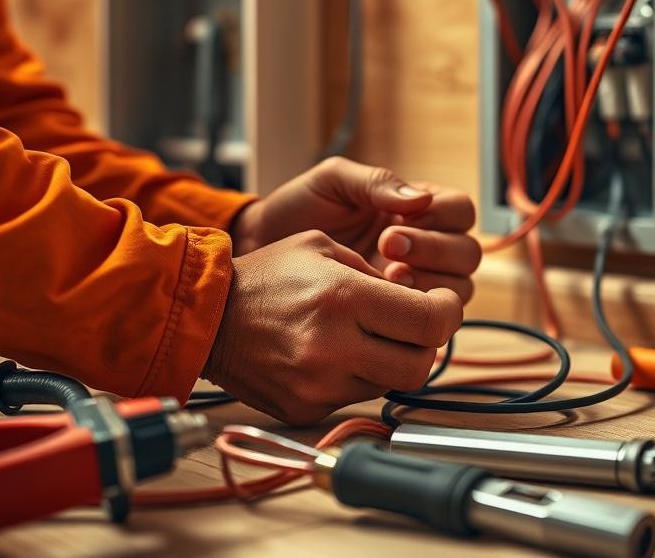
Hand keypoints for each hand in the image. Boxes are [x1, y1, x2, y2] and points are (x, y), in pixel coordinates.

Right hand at [204, 230, 462, 424]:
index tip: (442, 304)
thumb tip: (418, 298)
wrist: (206, 316)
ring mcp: (318, 384)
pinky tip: (336, 355)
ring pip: (391, 384)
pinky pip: (355, 398)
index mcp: (343, 297)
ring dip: (392, 361)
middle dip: (427, 343)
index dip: (448, 312)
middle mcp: (333, 346)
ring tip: (368, 336)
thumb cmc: (266, 275)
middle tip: (415, 326)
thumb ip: (376, 272)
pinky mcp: (306, 409)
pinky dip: (358, 377)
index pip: (431, 322)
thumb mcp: (323, 247)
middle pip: (421, 364)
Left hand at [230, 157, 481, 301]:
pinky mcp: (397, 312)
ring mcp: (415, 279)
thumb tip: (421, 199)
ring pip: (457, 286)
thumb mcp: (333, 182)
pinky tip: (379, 304)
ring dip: (428, 284)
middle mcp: (425, 243)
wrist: (261, 250)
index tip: (394, 227)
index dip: (440, 221)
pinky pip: (427, 316)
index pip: (460, 211)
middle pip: (466, 253)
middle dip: (434, 252)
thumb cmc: (298, 209)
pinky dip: (412, 311)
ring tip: (385, 278)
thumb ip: (375, 182)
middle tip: (387, 250)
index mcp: (417, 207)